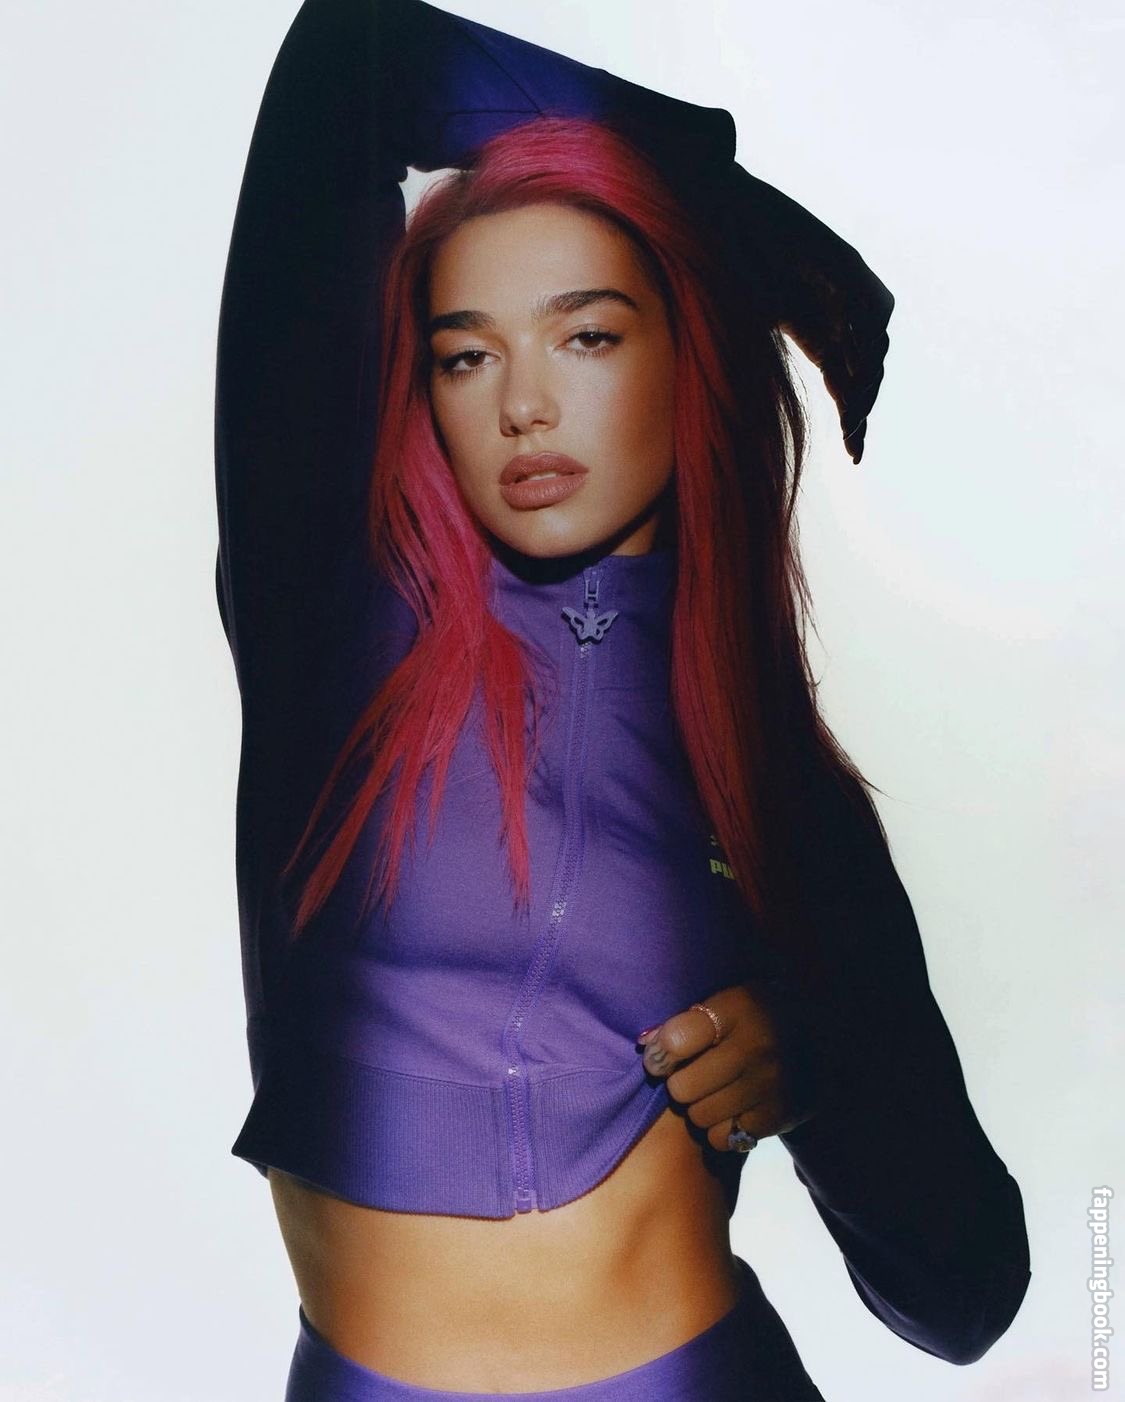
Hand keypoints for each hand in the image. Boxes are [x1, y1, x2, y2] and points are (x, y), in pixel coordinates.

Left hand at [636, 981, 820, 1150]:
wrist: (820, 1041)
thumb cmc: (754, 1019)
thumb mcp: (725, 1003)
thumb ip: (683, 1022)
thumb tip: (645, 1044)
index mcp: (739, 1007)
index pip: (677, 1040)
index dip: (660, 1053)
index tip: (661, 1057)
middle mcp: (757, 1045)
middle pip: (683, 1087)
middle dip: (680, 1084)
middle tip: (693, 1076)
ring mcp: (770, 1083)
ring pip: (699, 1116)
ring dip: (698, 1108)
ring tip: (713, 1092)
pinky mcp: (778, 1115)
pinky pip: (723, 1138)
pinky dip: (720, 1129)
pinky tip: (732, 1109)